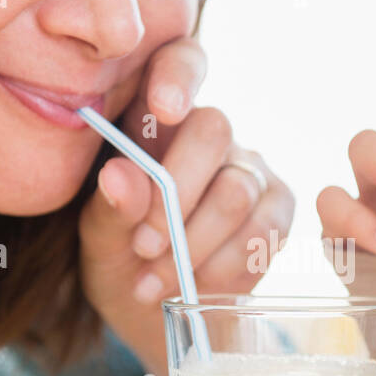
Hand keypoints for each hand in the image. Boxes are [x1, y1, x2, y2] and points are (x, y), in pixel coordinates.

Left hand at [78, 36, 294, 373]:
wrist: (157, 313)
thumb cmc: (119, 260)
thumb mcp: (98, 238)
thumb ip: (111, 208)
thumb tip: (119, 175)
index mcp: (156, 118)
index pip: (180, 62)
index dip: (178, 76)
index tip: (163, 109)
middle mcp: (209, 133)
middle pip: (214, 131)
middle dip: (177, 195)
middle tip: (143, 245)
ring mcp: (249, 168)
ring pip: (236, 191)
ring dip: (194, 244)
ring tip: (155, 280)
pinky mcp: (277, 209)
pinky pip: (263, 232)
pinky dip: (224, 267)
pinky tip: (193, 287)